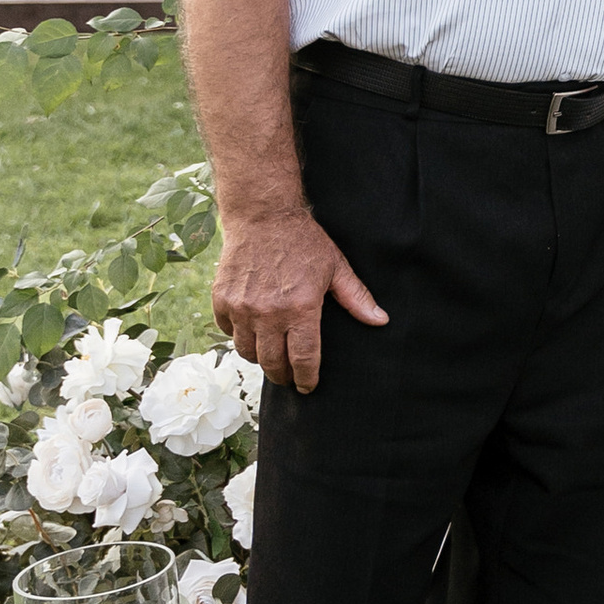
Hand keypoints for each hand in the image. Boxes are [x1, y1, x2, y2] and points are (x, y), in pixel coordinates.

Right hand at [211, 208, 388, 392]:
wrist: (262, 216)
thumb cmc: (304, 241)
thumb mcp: (336, 267)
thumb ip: (356, 298)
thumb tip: (381, 321)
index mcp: (301, 308)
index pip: (304, 359)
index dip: (307, 379)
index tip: (308, 387)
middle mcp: (269, 313)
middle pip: (273, 363)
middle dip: (283, 376)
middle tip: (289, 377)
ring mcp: (242, 308)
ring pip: (248, 352)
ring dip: (261, 358)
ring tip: (271, 354)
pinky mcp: (222, 300)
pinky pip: (228, 332)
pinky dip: (240, 336)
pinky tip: (252, 331)